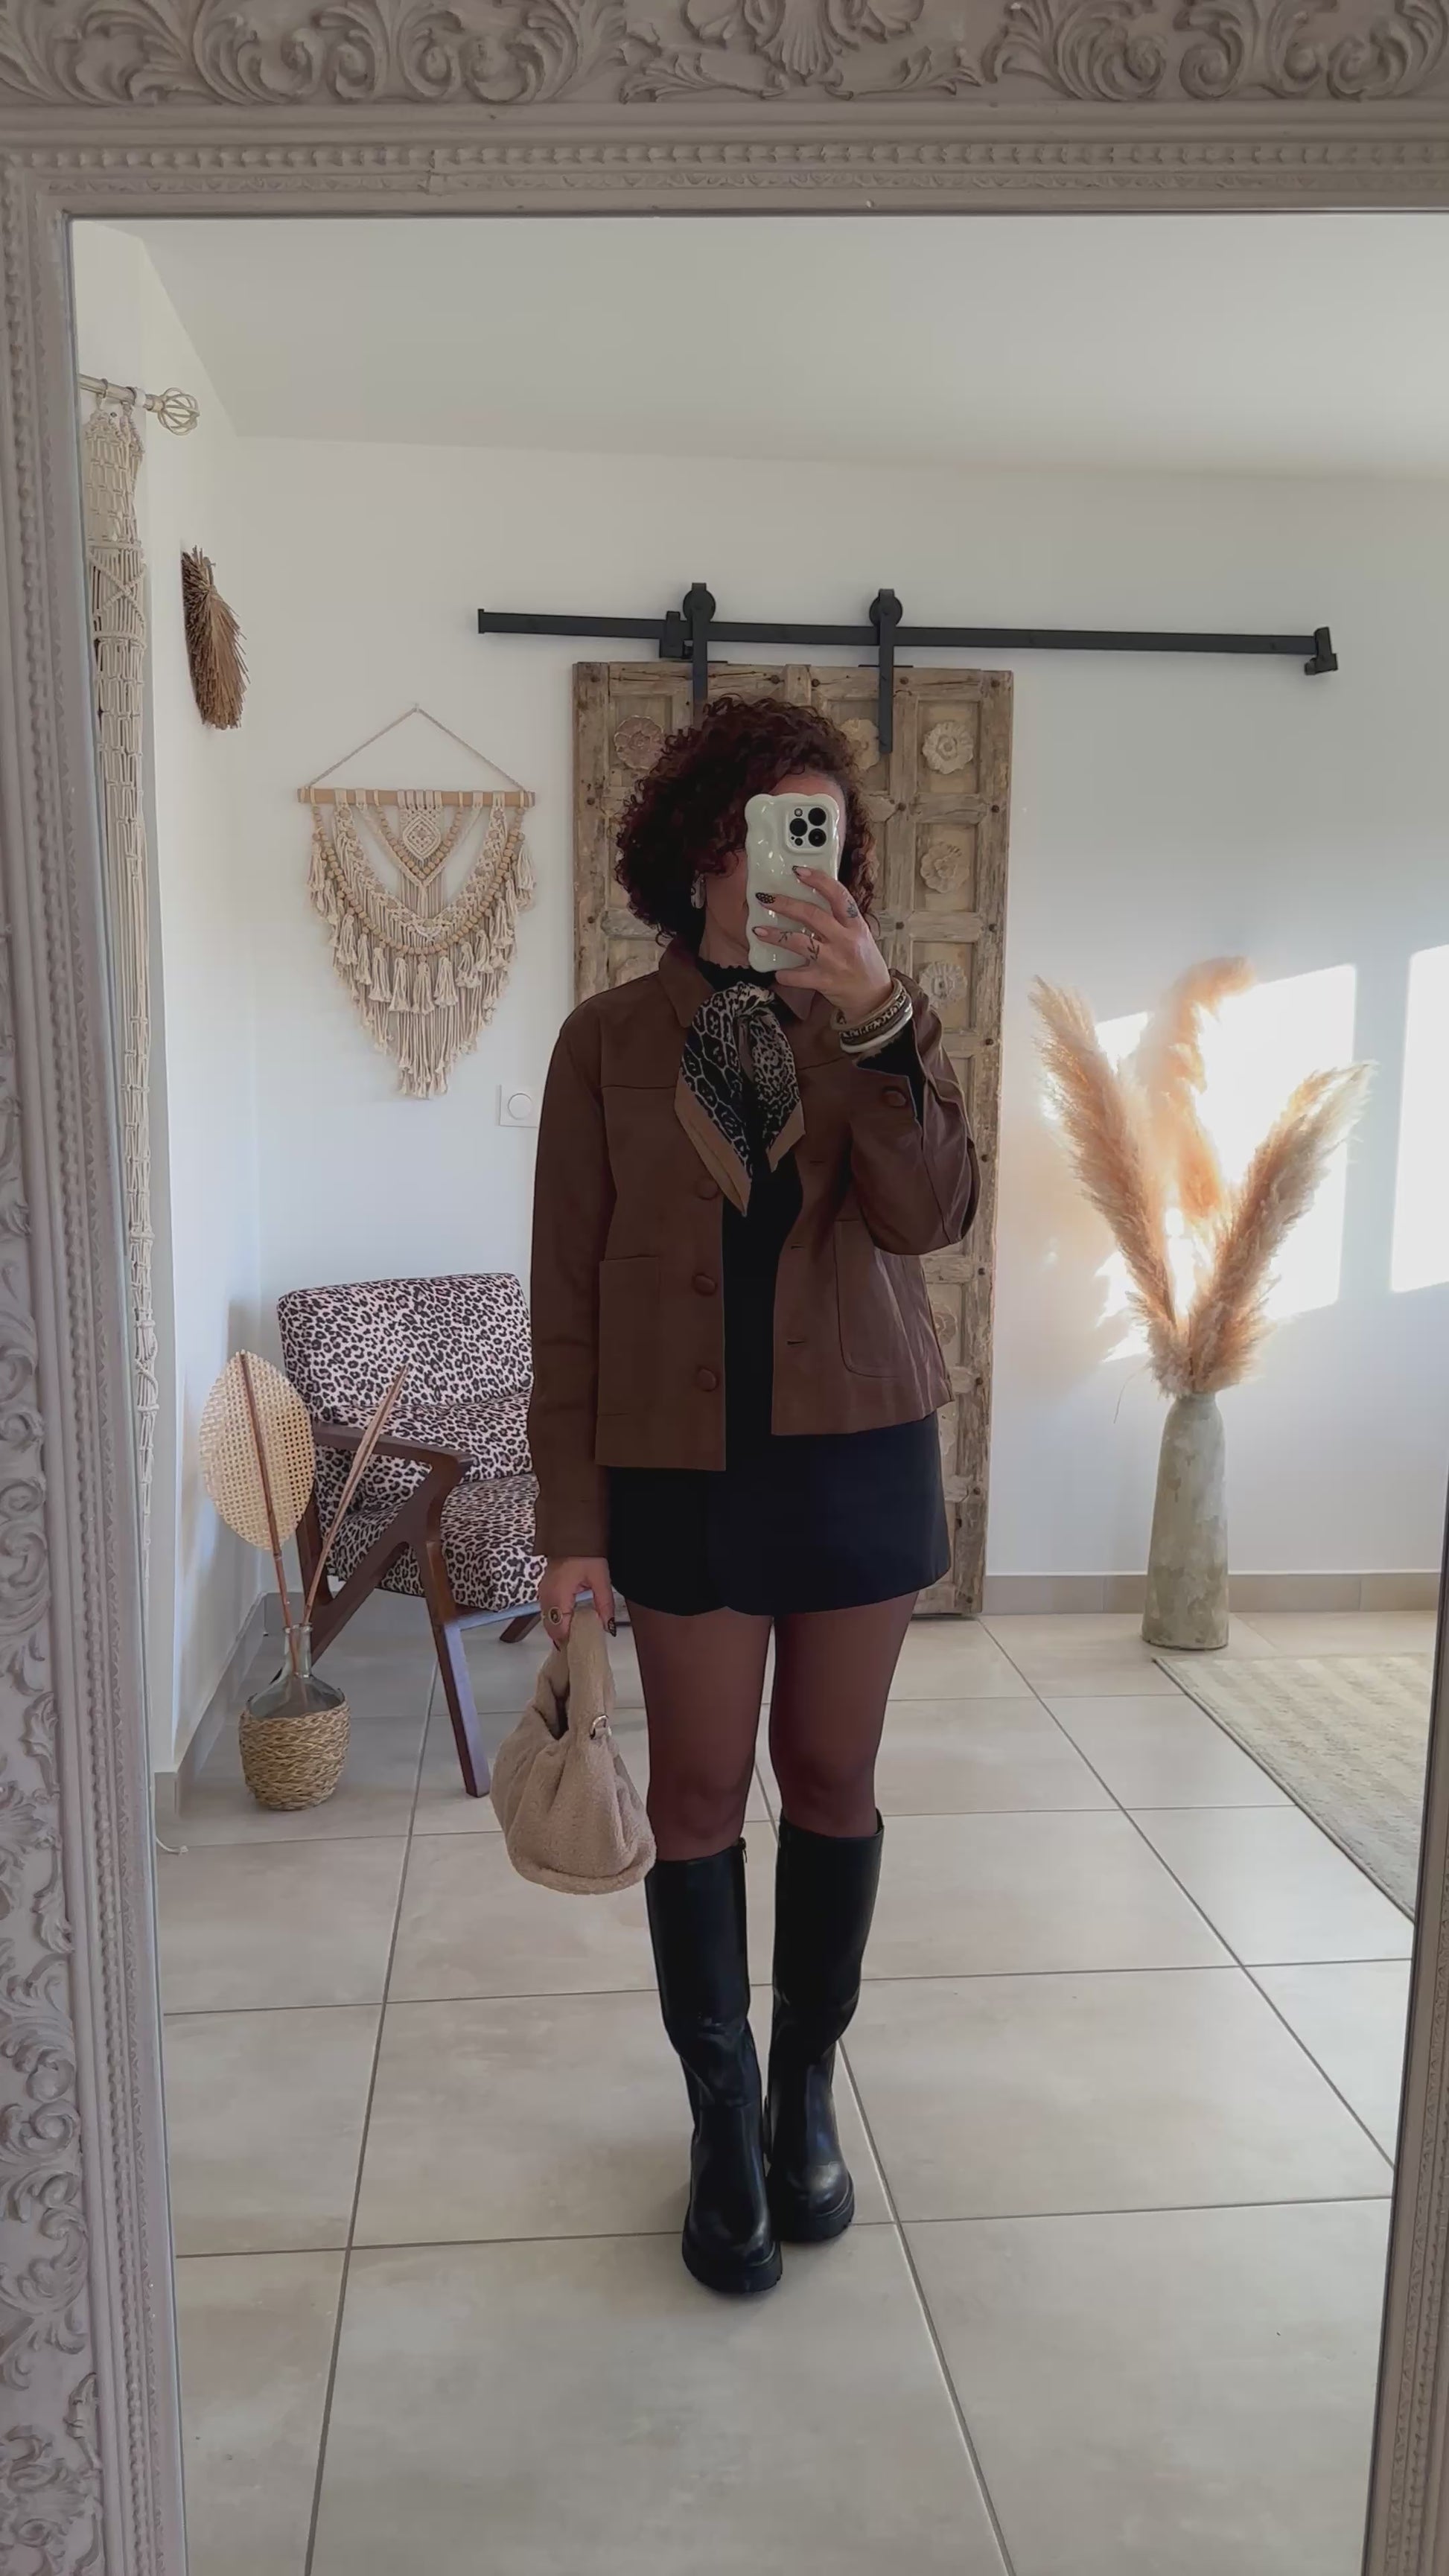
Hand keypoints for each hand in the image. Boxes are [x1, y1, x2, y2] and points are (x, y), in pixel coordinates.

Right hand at [539, 1556, 615, 1642]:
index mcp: (558, 1595)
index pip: (560, 1630)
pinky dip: (558, 1620)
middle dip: (566, 1638)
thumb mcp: (600, 1578)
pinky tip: (572, 1621)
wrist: (572, 1534)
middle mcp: (546, 1597)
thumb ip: (604, 1604)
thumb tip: (607, 1626)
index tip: (584, 1647)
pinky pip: (548, 1612)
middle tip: (583, 1643)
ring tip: (579, 1634)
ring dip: (561, 1629)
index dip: (571, 1641)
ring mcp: (543, 1593)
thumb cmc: (585, 1551)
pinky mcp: (544, 1590)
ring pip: (548, 1622)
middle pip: (551, 1629)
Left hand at [755, 868, 893, 1023]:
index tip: (798, 871)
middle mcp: (845, 940)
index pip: (838, 895)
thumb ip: (841, 919)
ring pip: (800, 943)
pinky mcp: (824, 981)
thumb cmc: (864, 962)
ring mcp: (834, 961)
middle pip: (812, 915)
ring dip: (776, 936)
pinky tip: (778, 970)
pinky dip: (784, 973)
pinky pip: (797, 976)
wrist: (874, 996)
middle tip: (766, 898)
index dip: (818, 880)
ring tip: (759, 930)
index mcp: (855, 925)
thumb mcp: (860, 935)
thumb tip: (813, 899)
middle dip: (785, 905)